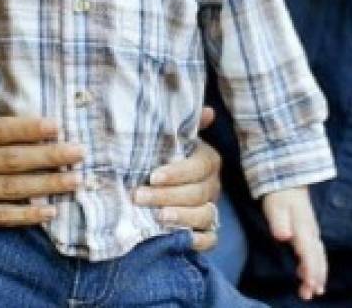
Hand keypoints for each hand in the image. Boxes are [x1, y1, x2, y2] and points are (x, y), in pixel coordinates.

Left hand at [134, 106, 221, 250]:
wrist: (156, 181)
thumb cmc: (163, 157)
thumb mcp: (169, 139)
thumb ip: (184, 126)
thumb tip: (208, 111)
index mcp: (206, 160)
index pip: (199, 167)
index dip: (177, 173)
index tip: (152, 176)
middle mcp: (212, 185)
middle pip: (197, 193)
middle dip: (167, 195)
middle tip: (139, 196)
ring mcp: (210, 209)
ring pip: (205, 215)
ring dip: (181, 217)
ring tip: (158, 217)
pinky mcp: (207, 231)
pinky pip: (210, 239)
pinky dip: (197, 241)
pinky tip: (181, 238)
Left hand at [263, 187, 325, 300]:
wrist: (288, 181)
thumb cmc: (279, 195)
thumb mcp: (275, 206)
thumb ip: (279, 222)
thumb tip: (283, 236)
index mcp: (303, 228)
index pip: (309, 252)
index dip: (311, 269)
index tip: (311, 285)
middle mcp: (311, 232)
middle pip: (317, 257)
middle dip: (317, 276)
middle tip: (312, 293)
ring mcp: (312, 232)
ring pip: (319, 256)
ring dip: (319, 274)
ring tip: (315, 290)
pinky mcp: (310, 233)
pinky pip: (317, 252)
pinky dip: (317, 265)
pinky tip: (311, 275)